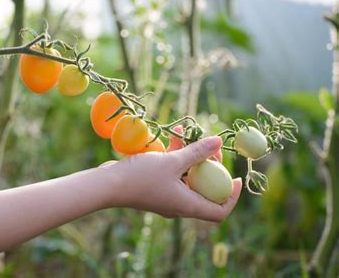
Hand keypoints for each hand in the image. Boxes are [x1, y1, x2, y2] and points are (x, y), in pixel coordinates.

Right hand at [104, 128, 241, 221]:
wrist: (108, 184)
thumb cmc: (141, 176)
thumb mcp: (172, 161)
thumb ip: (197, 151)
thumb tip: (219, 142)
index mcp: (188, 205)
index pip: (220, 211)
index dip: (232, 196)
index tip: (236, 177)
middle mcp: (179, 204)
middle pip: (205, 189)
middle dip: (210, 166)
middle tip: (209, 146)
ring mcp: (166, 195)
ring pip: (187, 176)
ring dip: (190, 155)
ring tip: (186, 132)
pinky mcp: (155, 186)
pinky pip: (172, 172)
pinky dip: (175, 157)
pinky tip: (172, 136)